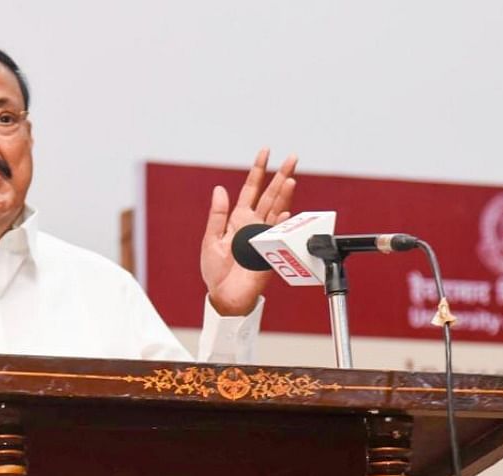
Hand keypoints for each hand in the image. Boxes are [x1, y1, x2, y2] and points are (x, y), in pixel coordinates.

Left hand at [201, 148, 297, 315]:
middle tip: (292, 157)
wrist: (225, 296)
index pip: (251, 189)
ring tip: (291, 178)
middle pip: (271, 195)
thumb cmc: (217, 272)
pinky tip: (285, 213)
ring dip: (284, 195)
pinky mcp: (268, 252)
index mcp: (239, 219)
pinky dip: (281, 224)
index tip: (265, 152)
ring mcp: (263, 237)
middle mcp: (254, 225)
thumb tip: (219, 190)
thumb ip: (217, 215)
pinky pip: (276, 235)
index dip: (258, 170)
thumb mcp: (210, 240)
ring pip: (277, 210)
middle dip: (281, 175)